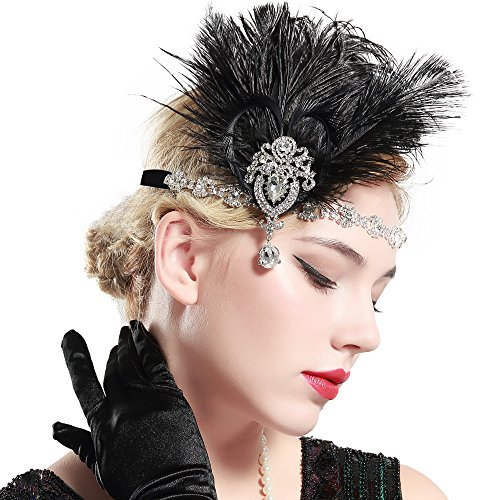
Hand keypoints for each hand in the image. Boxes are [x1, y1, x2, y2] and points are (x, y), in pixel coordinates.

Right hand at [52, 320, 216, 499]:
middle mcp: (122, 405)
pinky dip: (148, 347)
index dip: (75, 356)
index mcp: (101, 421)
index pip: (84, 381)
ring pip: (133, 361)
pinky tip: (145, 336)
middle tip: (116, 340)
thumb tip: (55, 427)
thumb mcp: (100, 463)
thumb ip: (78, 441)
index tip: (70, 337)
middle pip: (114, 368)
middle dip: (114, 352)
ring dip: (129, 343)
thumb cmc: (134, 481)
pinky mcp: (170, 394)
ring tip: (129, 330)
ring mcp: (147, 397)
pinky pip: (156, 363)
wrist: (170, 489)